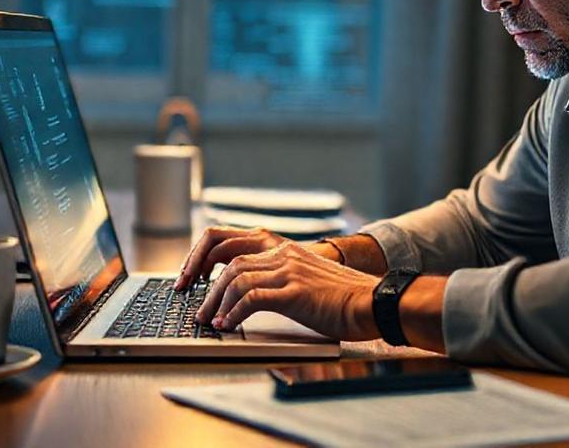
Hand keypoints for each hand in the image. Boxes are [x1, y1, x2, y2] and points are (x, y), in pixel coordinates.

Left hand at [196, 241, 380, 340]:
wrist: (373, 302)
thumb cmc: (344, 298)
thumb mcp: (308, 280)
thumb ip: (282, 280)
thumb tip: (248, 297)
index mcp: (285, 249)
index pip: (234, 243)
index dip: (208, 259)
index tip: (195, 279)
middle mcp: (284, 254)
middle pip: (229, 261)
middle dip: (206, 284)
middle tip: (195, 306)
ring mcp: (289, 271)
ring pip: (236, 279)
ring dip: (216, 301)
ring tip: (208, 320)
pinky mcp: (294, 292)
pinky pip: (252, 299)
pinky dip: (234, 313)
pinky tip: (228, 325)